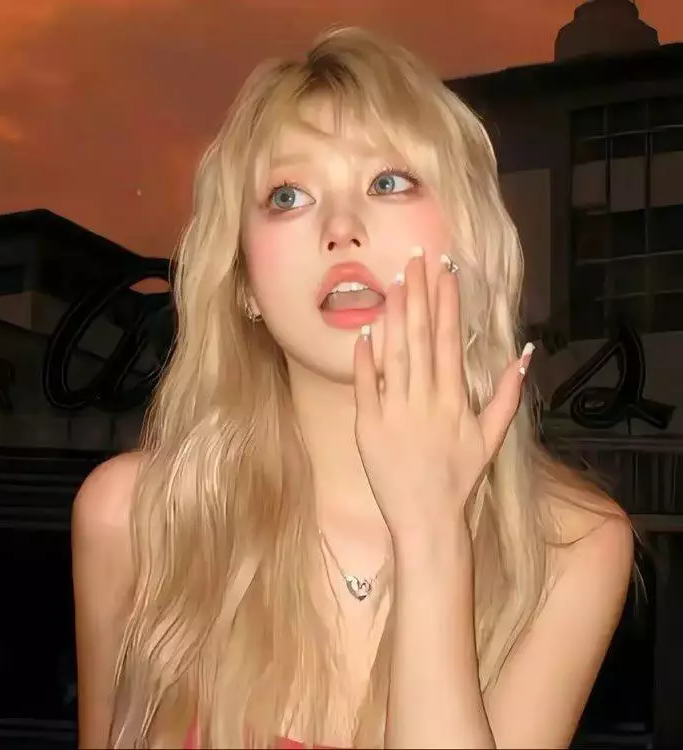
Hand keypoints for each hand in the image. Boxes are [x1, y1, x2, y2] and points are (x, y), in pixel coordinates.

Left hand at [352, 246, 532, 545]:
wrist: (426, 518)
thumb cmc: (459, 478)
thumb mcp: (491, 438)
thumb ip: (507, 395)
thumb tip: (525, 354)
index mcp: (455, 399)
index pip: (449, 340)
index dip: (447, 303)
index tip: (446, 271)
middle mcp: (425, 399)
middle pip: (421, 337)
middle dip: (420, 294)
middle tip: (416, 258)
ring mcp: (395, 411)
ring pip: (394, 353)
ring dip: (395, 314)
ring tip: (396, 280)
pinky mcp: (368, 425)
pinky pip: (365, 384)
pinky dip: (365, 356)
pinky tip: (366, 328)